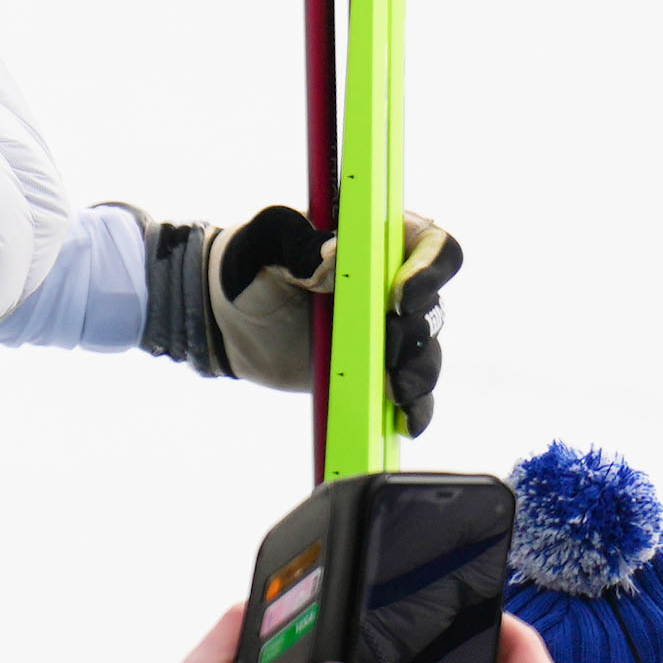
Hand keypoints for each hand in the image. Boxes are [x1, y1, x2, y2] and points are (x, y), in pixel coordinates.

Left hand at [139, 205, 460, 432]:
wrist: (230, 321)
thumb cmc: (249, 267)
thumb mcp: (264, 244)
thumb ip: (296, 241)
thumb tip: (334, 254)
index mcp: (376, 240)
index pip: (432, 243)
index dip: (430, 267)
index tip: (400, 296)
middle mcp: (393, 283)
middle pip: (432, 303)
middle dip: (414, 329)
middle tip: (384, 346)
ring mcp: (388, 329)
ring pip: (426, 351)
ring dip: (418, 372)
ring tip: (392, 388)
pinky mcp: (377, 369)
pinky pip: (412, 390)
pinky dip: (416, 407)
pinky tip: (405, 423)